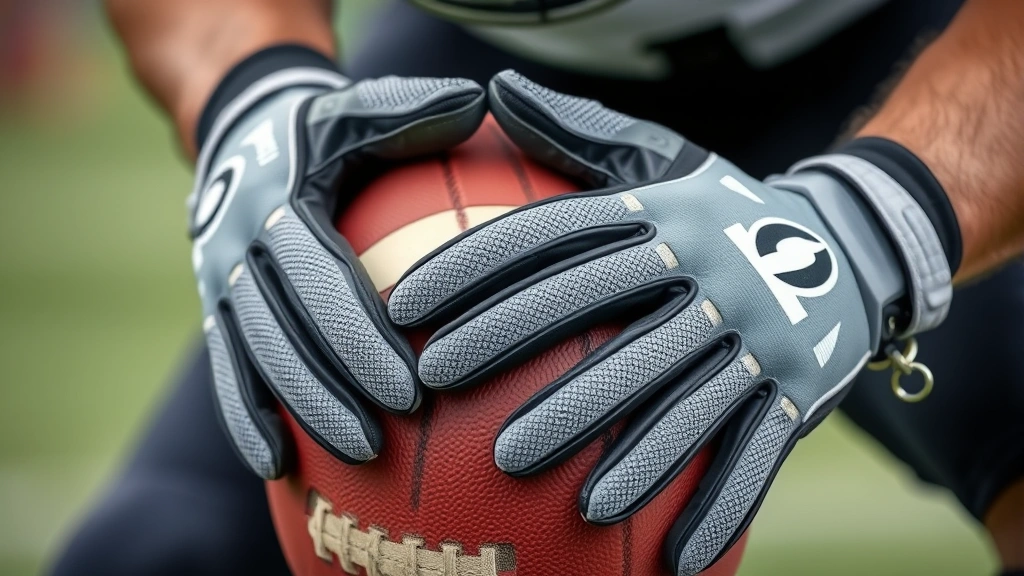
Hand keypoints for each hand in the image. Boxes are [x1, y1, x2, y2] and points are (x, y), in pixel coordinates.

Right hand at [190, 66, 485, 478]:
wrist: (239, 133)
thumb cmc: (323, 128)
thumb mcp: (358, 110)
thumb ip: (411, 113)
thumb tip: (478, 108)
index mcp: (277, 203)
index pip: (321, 280)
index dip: (360, 337)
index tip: (410, 389)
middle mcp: (237, 248)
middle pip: (282, 334)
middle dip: (330, 392)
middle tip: (384, 443)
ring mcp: (218, 284)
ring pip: (253, 360)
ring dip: (298, 415)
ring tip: (354, 457)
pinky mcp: (213, 308)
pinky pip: (226, 370)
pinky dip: (245, 417)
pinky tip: (275, 465)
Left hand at [387, 71, 952, 573]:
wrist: (852, 243)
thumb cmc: (725, 209)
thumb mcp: (663, 160)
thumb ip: (580, 132)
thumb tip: (498, 90)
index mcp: (667, 216)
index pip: (560, 237)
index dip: (478, 265)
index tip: (404, 308)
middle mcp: (713, 270)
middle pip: (609, 319)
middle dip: (523, 356)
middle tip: (442, 394)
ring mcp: (762, 334)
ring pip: (683, 398)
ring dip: (626, 452)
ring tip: (563, 499)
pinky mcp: (800, 389)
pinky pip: (756, 454)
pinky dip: (720, 508)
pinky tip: (672, 561)